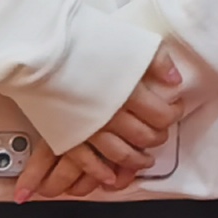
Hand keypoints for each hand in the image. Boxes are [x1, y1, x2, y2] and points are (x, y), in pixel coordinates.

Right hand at [21, 49, 188, 199]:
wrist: (42, 47)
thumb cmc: (85, 40)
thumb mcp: (131, 42)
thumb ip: (158, 61)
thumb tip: (175, 80)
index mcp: (131, 93)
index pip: (162, 116)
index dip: (173, 114)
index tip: (174, 109)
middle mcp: (113, 114)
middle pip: (144, 137)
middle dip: (157, 138)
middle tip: (160, 134)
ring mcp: (89, 128)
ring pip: (121, 154)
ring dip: (136, 160)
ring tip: (144, 160)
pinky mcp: (67, 135)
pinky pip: (87, 162)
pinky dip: (101, 172)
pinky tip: (111, 177)